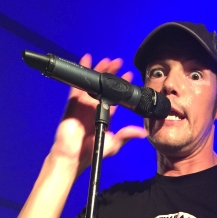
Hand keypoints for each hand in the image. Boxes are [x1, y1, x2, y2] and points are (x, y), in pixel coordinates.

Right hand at [51, 55, 147, 172]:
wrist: (74, 156)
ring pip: (92, 84)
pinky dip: (81, 74)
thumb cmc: (92, 153)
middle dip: (111, 74)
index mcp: (106, 115)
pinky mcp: (73, 104)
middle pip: (104, 87)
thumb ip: (126, 135)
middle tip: (118, 63)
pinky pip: (77, 85)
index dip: (121, 86)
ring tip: (106, 61)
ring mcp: (84, 105)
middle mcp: (95, 108)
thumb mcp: (114, 144)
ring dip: (99, 71)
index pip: (115, 97)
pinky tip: (86, 61)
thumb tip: (143, 132)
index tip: (128, 75)